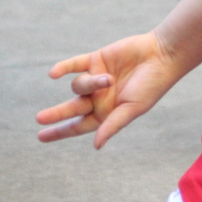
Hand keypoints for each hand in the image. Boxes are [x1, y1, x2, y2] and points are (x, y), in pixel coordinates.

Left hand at [36, 32, 177, 148]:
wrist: (162, 55)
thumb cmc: (151, 85)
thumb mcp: (132, 109)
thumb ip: (113, 125)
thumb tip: (96, 145)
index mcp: (107, 112)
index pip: (79, 125)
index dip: (60, 131)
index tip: (41, 137)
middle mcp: (99, 97)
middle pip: (71, 108)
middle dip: (56, 114)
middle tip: (40, 119)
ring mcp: (97, 78)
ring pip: (78, 85)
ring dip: (89, 83)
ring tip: (108, 78)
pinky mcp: (97, 59)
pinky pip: (74, 65)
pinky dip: (63, 68)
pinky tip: (53, 74)